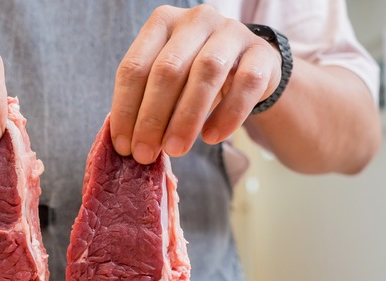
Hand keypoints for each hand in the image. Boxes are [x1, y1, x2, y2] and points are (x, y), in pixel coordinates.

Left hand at [110, 5, 281, 163]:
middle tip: (145, 154)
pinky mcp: (262, 54)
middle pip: (168, 70)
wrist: (249, 67)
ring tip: (175, 150)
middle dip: (152, 118)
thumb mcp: (167, 82)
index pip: (135, 67)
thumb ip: (146, 102)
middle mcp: (196, 20)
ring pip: (206, 72)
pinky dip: (227, 116)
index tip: (123, 145)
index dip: (126, 109)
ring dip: (186, 118)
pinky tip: (211, 138)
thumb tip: (127, 144)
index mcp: (162, 23)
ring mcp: (231, 32)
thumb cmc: (195, 76)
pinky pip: (245, 85)